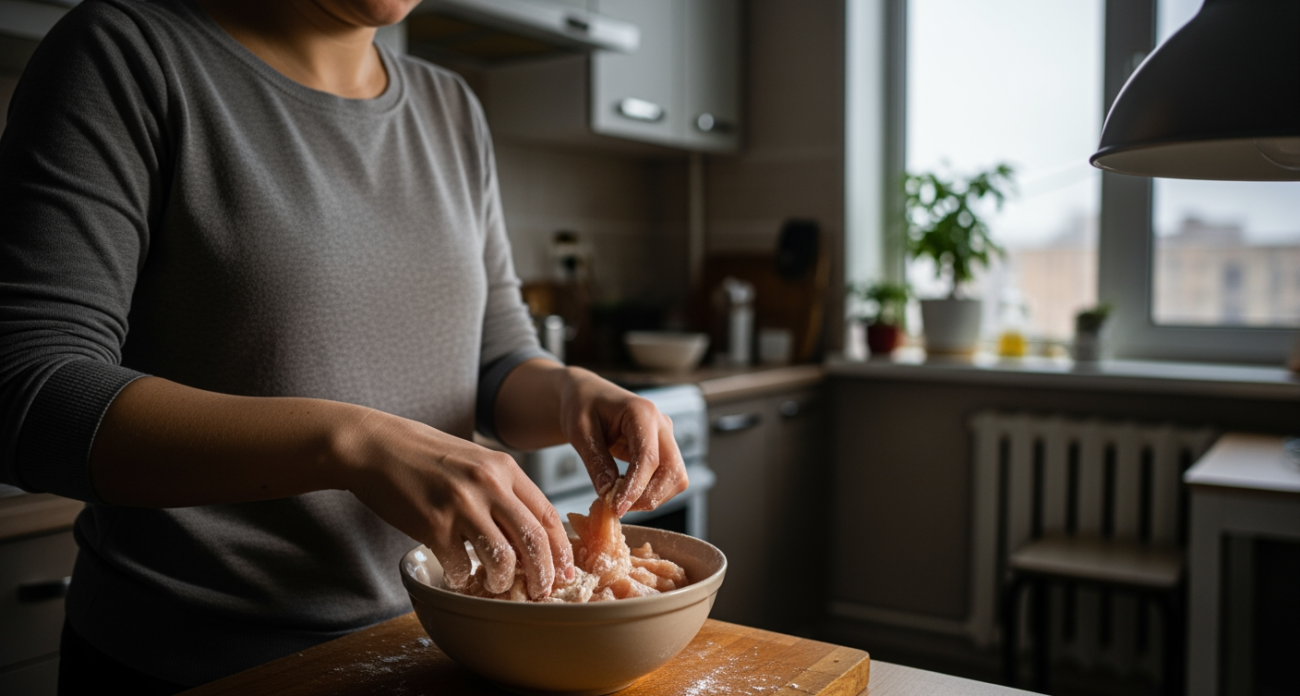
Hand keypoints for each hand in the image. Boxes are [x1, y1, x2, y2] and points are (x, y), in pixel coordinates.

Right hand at [337, 409, 573, 599]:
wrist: (376, 446)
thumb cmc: (425, 455)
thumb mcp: (475, 460)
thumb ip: (502, 489)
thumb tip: (527, 531)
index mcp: (504, 468)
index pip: (548, 514)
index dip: (562, 549)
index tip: (565, 571)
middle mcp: (488, 484)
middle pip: (534, 540)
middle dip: (544, 573)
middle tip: (541, 590)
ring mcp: (461, 505)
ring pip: (503, 558)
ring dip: (504, 580)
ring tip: (497, 583)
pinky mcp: (433, 525)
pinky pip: (460, 566)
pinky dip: (464, 578)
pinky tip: (459, 573)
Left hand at [558, 369, 689, 515]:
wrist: (587, 396)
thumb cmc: (581, 406)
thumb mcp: (580, 432)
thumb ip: (596, 462)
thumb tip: (608, 495)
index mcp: (642, 412)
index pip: (649, 458)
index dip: (635, 488)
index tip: (616, 508)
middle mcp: (662, 425)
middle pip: (673, 472)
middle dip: (648, 497)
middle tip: (617, 507)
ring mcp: (666, 438)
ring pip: (675, 480)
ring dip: (651, 497)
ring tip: (618, 498)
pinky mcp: (663, 451)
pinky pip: (667, 479)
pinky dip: (649, 492)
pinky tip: (625, 490)